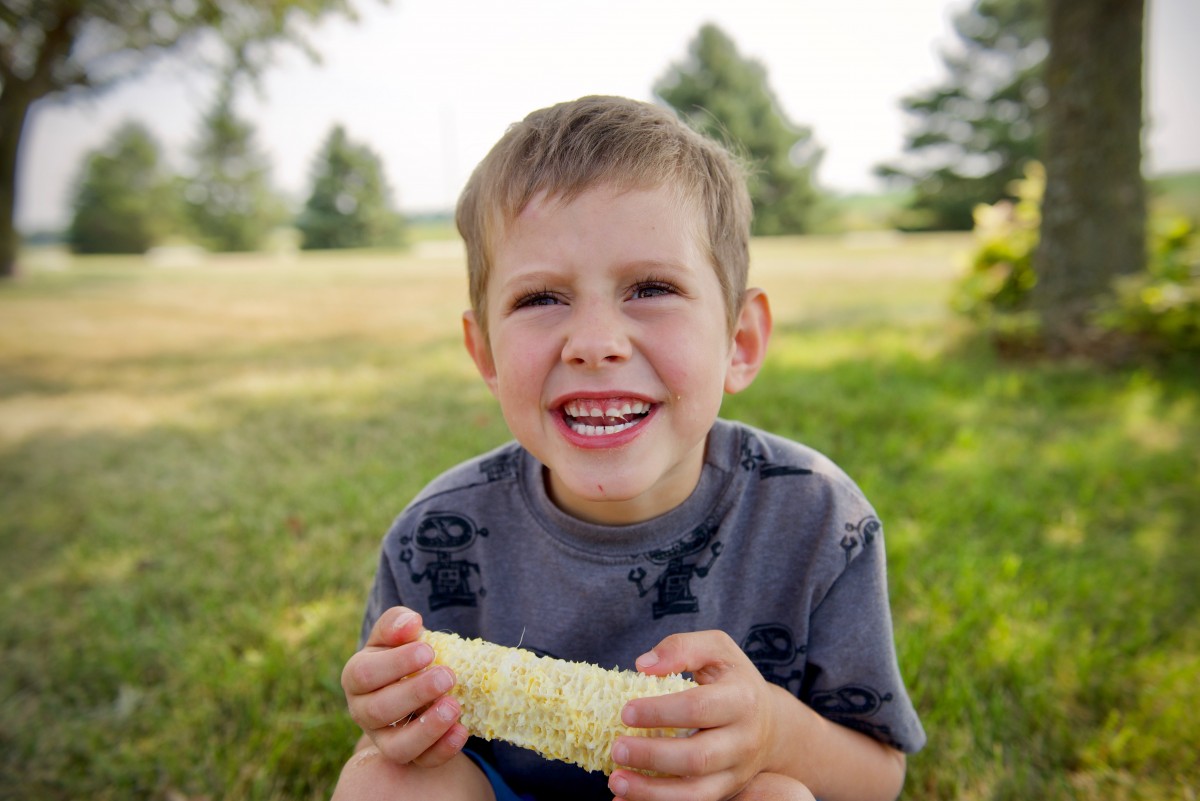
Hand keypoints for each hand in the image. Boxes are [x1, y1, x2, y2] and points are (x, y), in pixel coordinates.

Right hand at [340, 606, 468, 766]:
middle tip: (448, 676)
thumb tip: (410, 624)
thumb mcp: (397, 633)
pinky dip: (443, 749)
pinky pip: (422, 761)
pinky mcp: (410, 754)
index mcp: (357, 677)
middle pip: (379, 711)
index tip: (428, 651)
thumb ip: (397, 623)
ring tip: (454, 706)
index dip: (396, 664)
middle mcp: (364, 711)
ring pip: (397, 747)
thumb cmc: (404, 649)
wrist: (418, 676)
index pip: (364, 674)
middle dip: (415, 693)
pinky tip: (462, 730)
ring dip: (427, 729)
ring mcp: (385, 738)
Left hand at [607, 630, 784, 800]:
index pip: (698, 708)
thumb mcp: (716, 649)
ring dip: (652, 792)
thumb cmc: (733, 680)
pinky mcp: (726, 792)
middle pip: (698, 757)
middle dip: (653, 756)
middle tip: (616, 748)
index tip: (625, 712)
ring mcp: (737, 772)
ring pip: (696, 792)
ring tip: (616, 781)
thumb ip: (682, 648)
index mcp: (742, 699)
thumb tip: (644, 665)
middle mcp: (744, 740)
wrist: (770, 723)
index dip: (659, 712)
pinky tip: (626, 799)